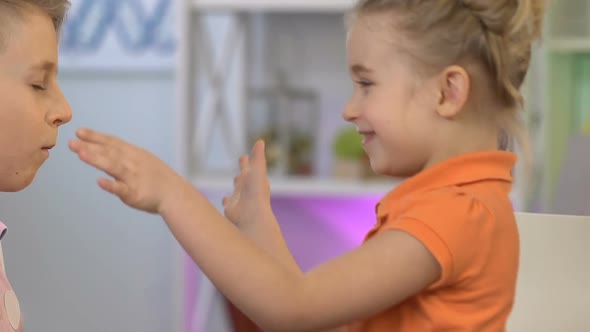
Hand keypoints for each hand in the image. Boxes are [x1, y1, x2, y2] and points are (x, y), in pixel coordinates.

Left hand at [69, 128, 185, 213]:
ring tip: (80, 154)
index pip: (112, 142)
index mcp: (134, 154)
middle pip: (109, 153)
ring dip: (96, 159)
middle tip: (71, 143)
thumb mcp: (143, 160)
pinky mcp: (134, 193)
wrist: (175, 194)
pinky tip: (99, 182)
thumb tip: (103, 151)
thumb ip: (124, 157)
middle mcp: (132, 163)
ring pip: (113, 166)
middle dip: (90, 147)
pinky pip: (121, 188)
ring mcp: (133, 177)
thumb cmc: (158, 178)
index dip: (96, 136)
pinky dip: (111, 185)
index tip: (79, 131)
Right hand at [222, 140, 271, 227]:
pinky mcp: (231, 208)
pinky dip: (227, 200)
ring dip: (237, 184)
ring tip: (236, 179)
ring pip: (238, 189)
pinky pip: (228, 203)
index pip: (250, 167)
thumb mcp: (258, 169)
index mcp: (254, 179)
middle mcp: (247, 188)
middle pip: (245, 175)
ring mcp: (239, 198)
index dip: (248, 160)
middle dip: (243, 168)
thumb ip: (258, 156)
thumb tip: (261, 141)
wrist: (251, 215)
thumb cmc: (256, 191)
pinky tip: (225, 200)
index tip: (247, 154)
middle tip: (242, 160)